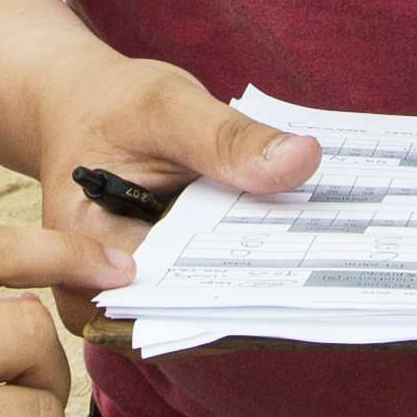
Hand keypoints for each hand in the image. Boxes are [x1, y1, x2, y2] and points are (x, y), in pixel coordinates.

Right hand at [27, 55, 318, 332]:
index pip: (166, 294)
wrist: (84, 110)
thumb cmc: (112, 107)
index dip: (238, 292)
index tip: (303, 275)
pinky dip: (255, 265)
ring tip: (326, 258)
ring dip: (265, 283)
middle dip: (260, 290)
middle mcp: (105, 294)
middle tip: (332, 269)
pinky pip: (216, 287)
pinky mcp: (165, 285)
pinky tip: (302, 244)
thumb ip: (227, 138)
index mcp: (85, 254)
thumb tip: (302, 160)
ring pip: (209, 306)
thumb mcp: (165, 106)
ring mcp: (137, 297)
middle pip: (192, 309)